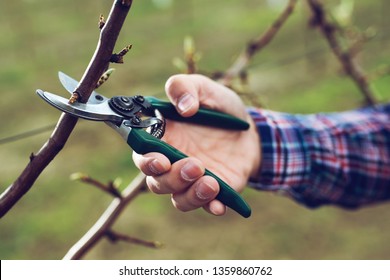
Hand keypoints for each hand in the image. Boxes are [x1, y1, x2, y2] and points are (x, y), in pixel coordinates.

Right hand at [133, 74, 260, 215]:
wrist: (251, 131)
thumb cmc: (220, 109)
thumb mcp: (205, 89)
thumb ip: (186, 87)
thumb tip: (184, 107)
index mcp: (163, 138)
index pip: (143, 154)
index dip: (146, 160)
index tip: (160, 159)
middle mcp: (172, 163)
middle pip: (157, 181)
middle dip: (171, 178)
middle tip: (194, 165)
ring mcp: (192, 180)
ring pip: (178, 198)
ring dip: (190, 194)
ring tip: (211, 182)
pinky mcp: (213, 192)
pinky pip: (205, 206)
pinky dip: (210, 207)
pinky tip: (219, 204)